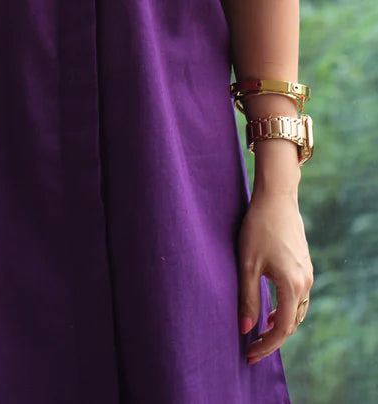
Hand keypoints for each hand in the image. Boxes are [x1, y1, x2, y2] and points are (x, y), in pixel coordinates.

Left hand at [238, 184, 312, 363]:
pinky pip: (298, 297)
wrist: (276, 198)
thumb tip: (246, 329)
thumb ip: (247, 298)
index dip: (266, 345)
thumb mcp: (247, 264)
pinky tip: (269, 309)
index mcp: (292, 285)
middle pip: (292, 323)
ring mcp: (307, 273)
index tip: (248, 354)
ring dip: (280, 324)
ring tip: (259, 332)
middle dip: (272, 339)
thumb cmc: (258, 228)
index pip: (281, 328)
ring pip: (297, 311)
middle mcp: (305, 283)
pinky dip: (285, 309)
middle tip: (252, 349)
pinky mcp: (304, 265)